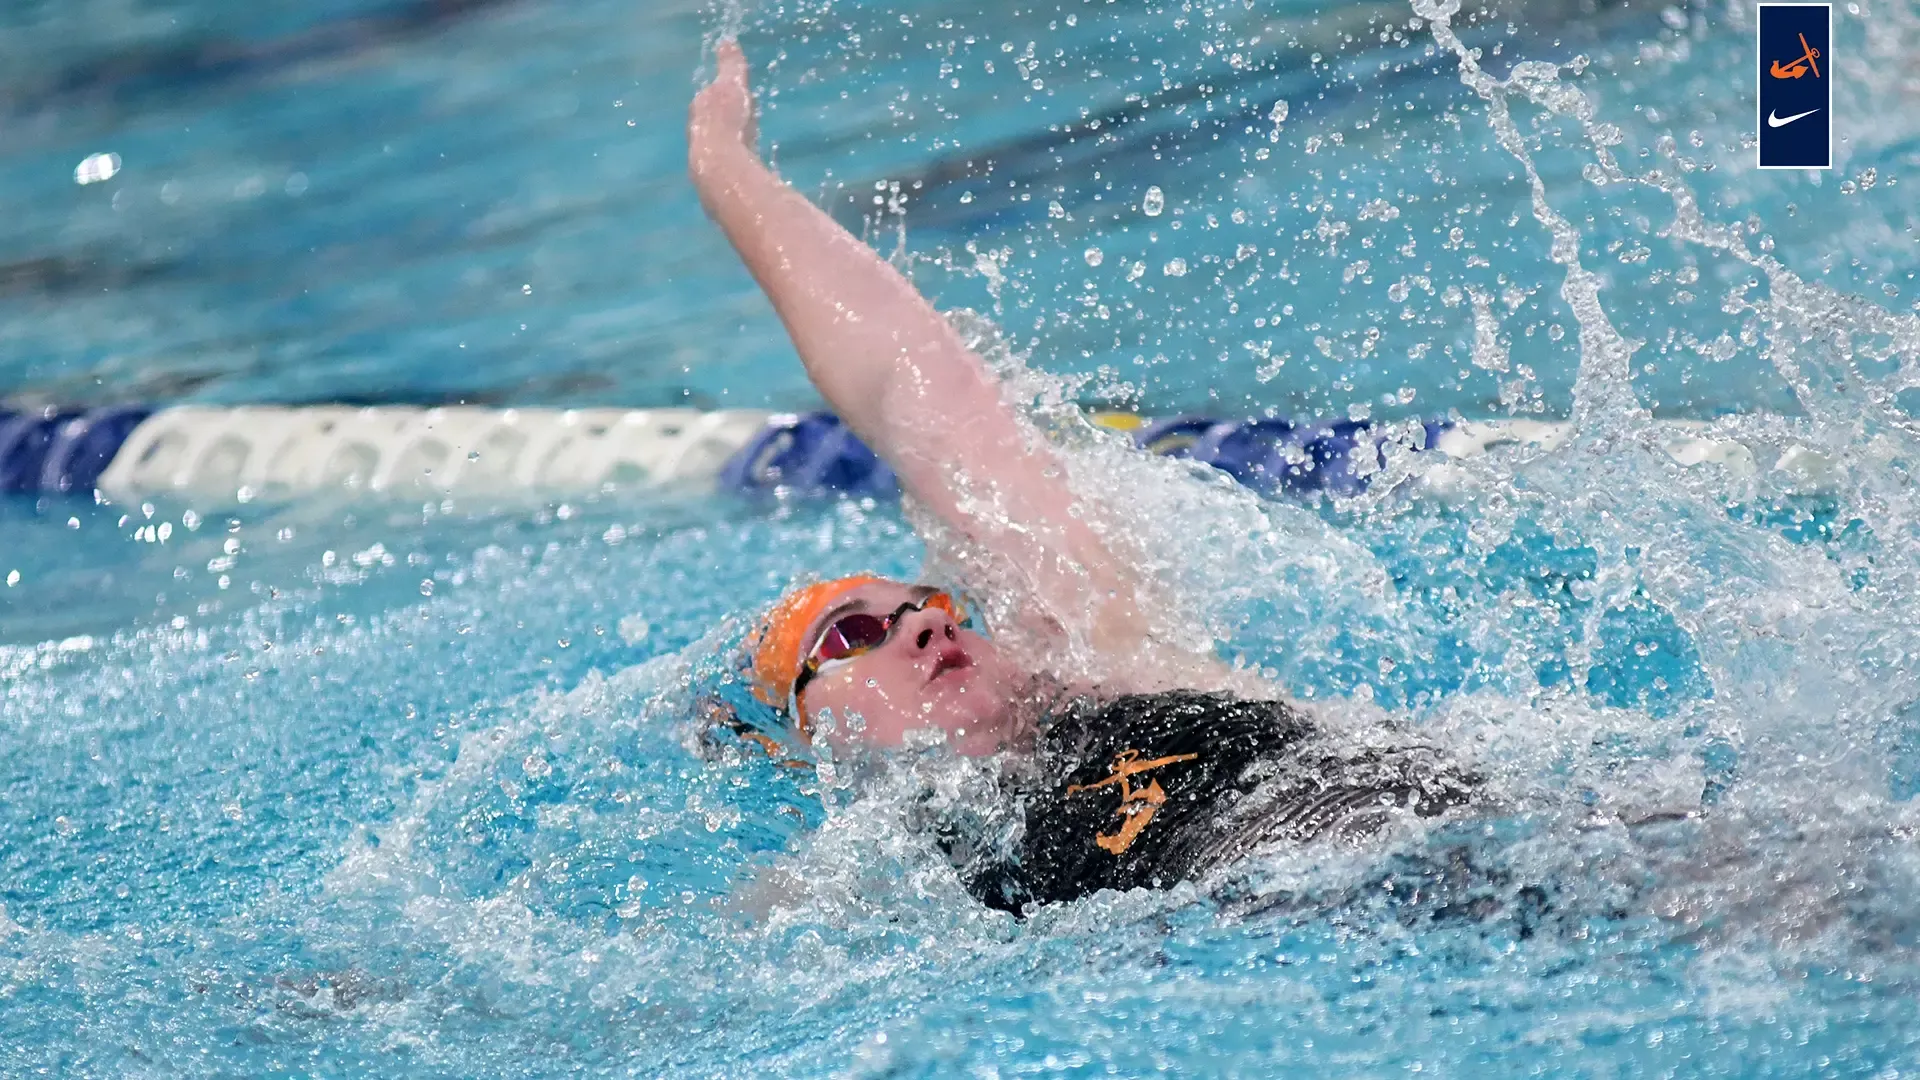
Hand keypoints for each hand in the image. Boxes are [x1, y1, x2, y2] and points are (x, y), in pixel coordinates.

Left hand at [688, 40, 759, 189]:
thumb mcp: (732, 86)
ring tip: (742, 144)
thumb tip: (727, 42)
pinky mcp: (712, 179)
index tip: (732, 95)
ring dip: (725, 143)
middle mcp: (695, 131)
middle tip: (737, 119)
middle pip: (708, 121)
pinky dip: (732, 162)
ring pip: (714, 145)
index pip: (708, 97)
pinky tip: (742, 167)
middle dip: (720, 120)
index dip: (720, 95)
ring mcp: (701, 157)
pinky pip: (724, 165)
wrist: (720, 165)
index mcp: (699, 107)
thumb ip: (731, 66)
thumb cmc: (728, 122)